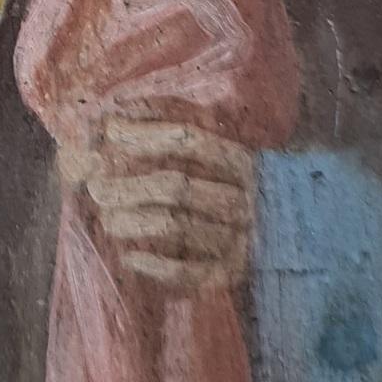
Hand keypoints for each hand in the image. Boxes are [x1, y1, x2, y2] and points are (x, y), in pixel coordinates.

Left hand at [62, 118, 256, 289]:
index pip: (189, 140)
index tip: (111, 132)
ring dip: (134, 222)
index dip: (147, 134)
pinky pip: (188, 272)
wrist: (285, 236)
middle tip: (96, 188)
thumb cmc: (235, 185)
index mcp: (239, 161)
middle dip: (130, 186)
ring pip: (177, 226)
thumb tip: (121, 109)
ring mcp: (237, 237)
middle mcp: (240, 196)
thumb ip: (173, 130)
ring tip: (107, 220)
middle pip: (177, 186)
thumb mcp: (218, 153)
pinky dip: (155, 266)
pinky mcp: (230, 272)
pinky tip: (130, 257)